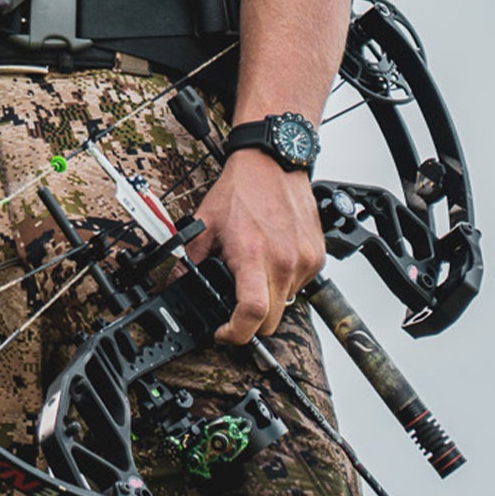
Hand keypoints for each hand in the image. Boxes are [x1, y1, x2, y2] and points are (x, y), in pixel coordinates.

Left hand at [186, 148, 326, 345]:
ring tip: (255, 268)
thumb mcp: (205, 223)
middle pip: (271, 321)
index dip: (235, 333)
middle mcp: (283, 262)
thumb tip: (176, 283)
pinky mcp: (317, 256)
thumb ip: (190, 259)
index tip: (223, 332)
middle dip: (250, 320)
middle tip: (235, 303)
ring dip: (269, 297)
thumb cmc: (242, 188)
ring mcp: (304, 260)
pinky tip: (272, 258)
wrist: (273, 162)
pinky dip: (285, 281)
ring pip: (286, 304)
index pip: (252, 313)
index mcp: (253, 255)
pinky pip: (300, 285)